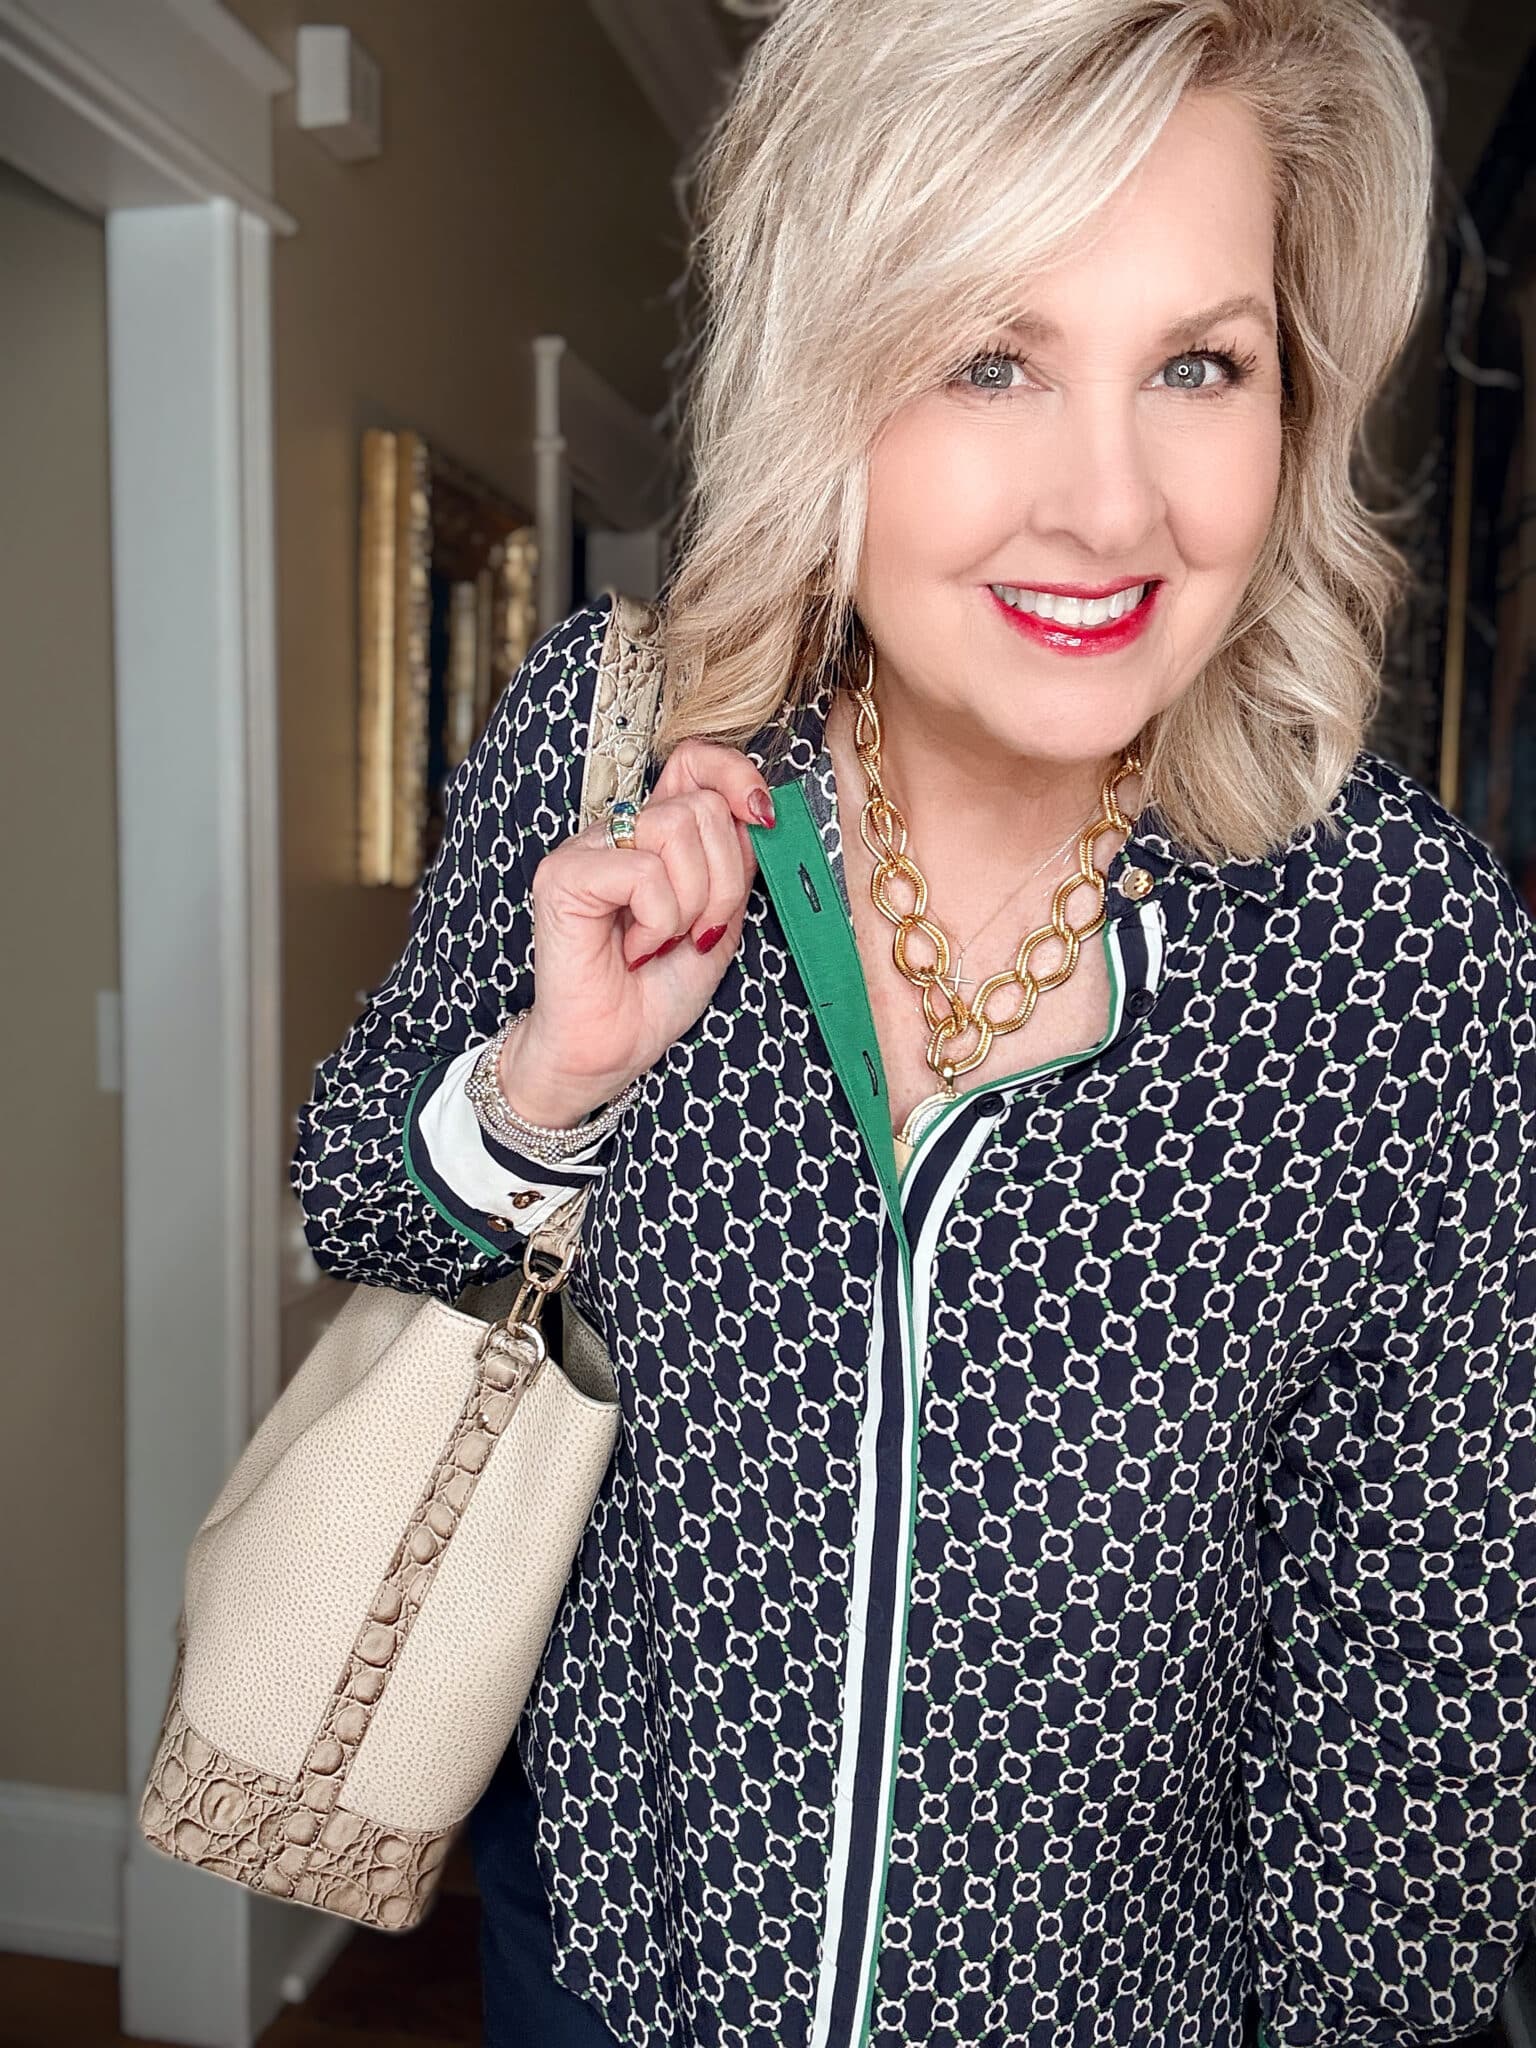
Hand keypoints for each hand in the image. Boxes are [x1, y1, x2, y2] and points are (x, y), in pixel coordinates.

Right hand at [498, 740, 776, 1126]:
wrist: (607, 1052)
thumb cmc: (655, 993)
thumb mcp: (719, 921)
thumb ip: (738, 866)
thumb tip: (762, 814)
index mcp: (654, 834)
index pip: (696, 760)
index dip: (736, 775)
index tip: (763, 817)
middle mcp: (618, 830)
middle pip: (701, 807)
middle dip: (725, 880)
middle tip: (699, 931)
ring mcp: (587, 849)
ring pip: (677, 830)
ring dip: (693, 903)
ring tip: (664, 941)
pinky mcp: (563, 877)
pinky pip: (644, 872)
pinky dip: (658, 919)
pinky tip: (634, 949)